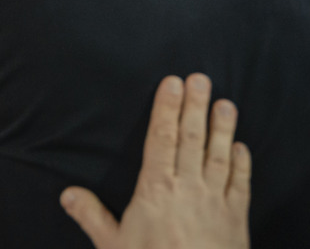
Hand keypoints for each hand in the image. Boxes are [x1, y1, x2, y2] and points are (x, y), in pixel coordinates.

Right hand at [61, 74, 250, 248]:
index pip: (161, 139)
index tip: (172, 83)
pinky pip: (240, 184)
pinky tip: (242, 147)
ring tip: (226, 103)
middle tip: (201, 78)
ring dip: (223, 128)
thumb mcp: (114, 246)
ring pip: (219, 155)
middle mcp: (187, 187)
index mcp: (156, 189)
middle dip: (196, 106)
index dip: (166, 108)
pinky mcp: (236, 219)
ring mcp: (215, 201)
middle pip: (191, 139)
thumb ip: (92, 217)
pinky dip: (242, 164)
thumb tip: (67, 194)